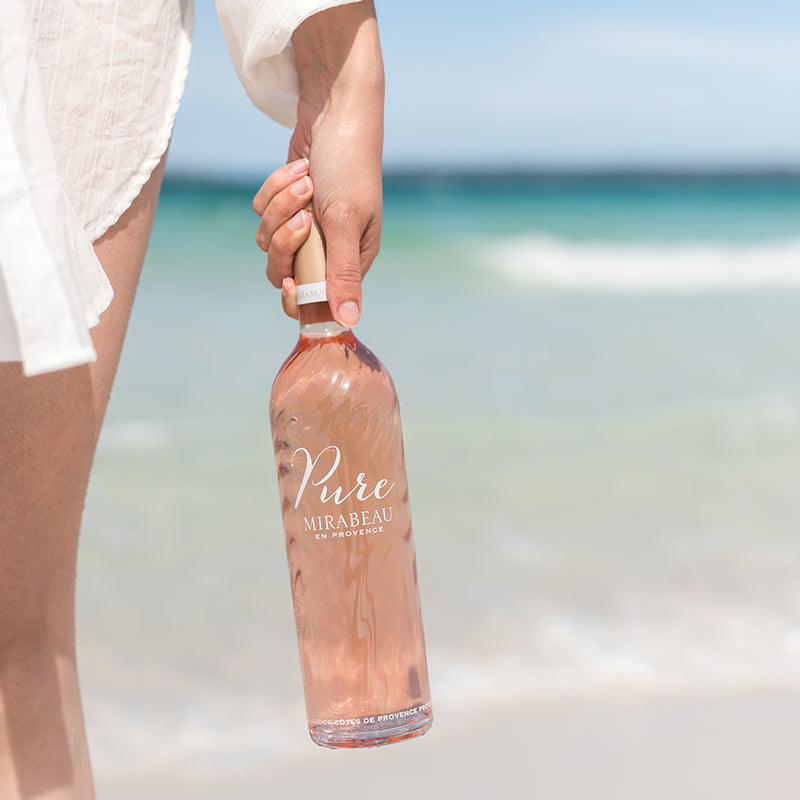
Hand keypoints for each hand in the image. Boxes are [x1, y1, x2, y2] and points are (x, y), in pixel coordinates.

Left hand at [252, 1, 383, 325]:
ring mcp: (306, 224)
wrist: (335, 110)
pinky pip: (262, 212)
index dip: (296, 296)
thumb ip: (343, 274)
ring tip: (304, 180)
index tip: (288, 280)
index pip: (316, 300)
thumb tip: (348, 322)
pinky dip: (273, 190)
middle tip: (302, 216)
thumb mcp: (345, 221)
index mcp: (352, 259)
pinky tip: (297, 167)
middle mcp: (329, 247)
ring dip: (280, 207)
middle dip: (285, 241)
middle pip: (284, 271)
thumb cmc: (349, 165)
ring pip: (268, 240)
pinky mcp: (286, 203)